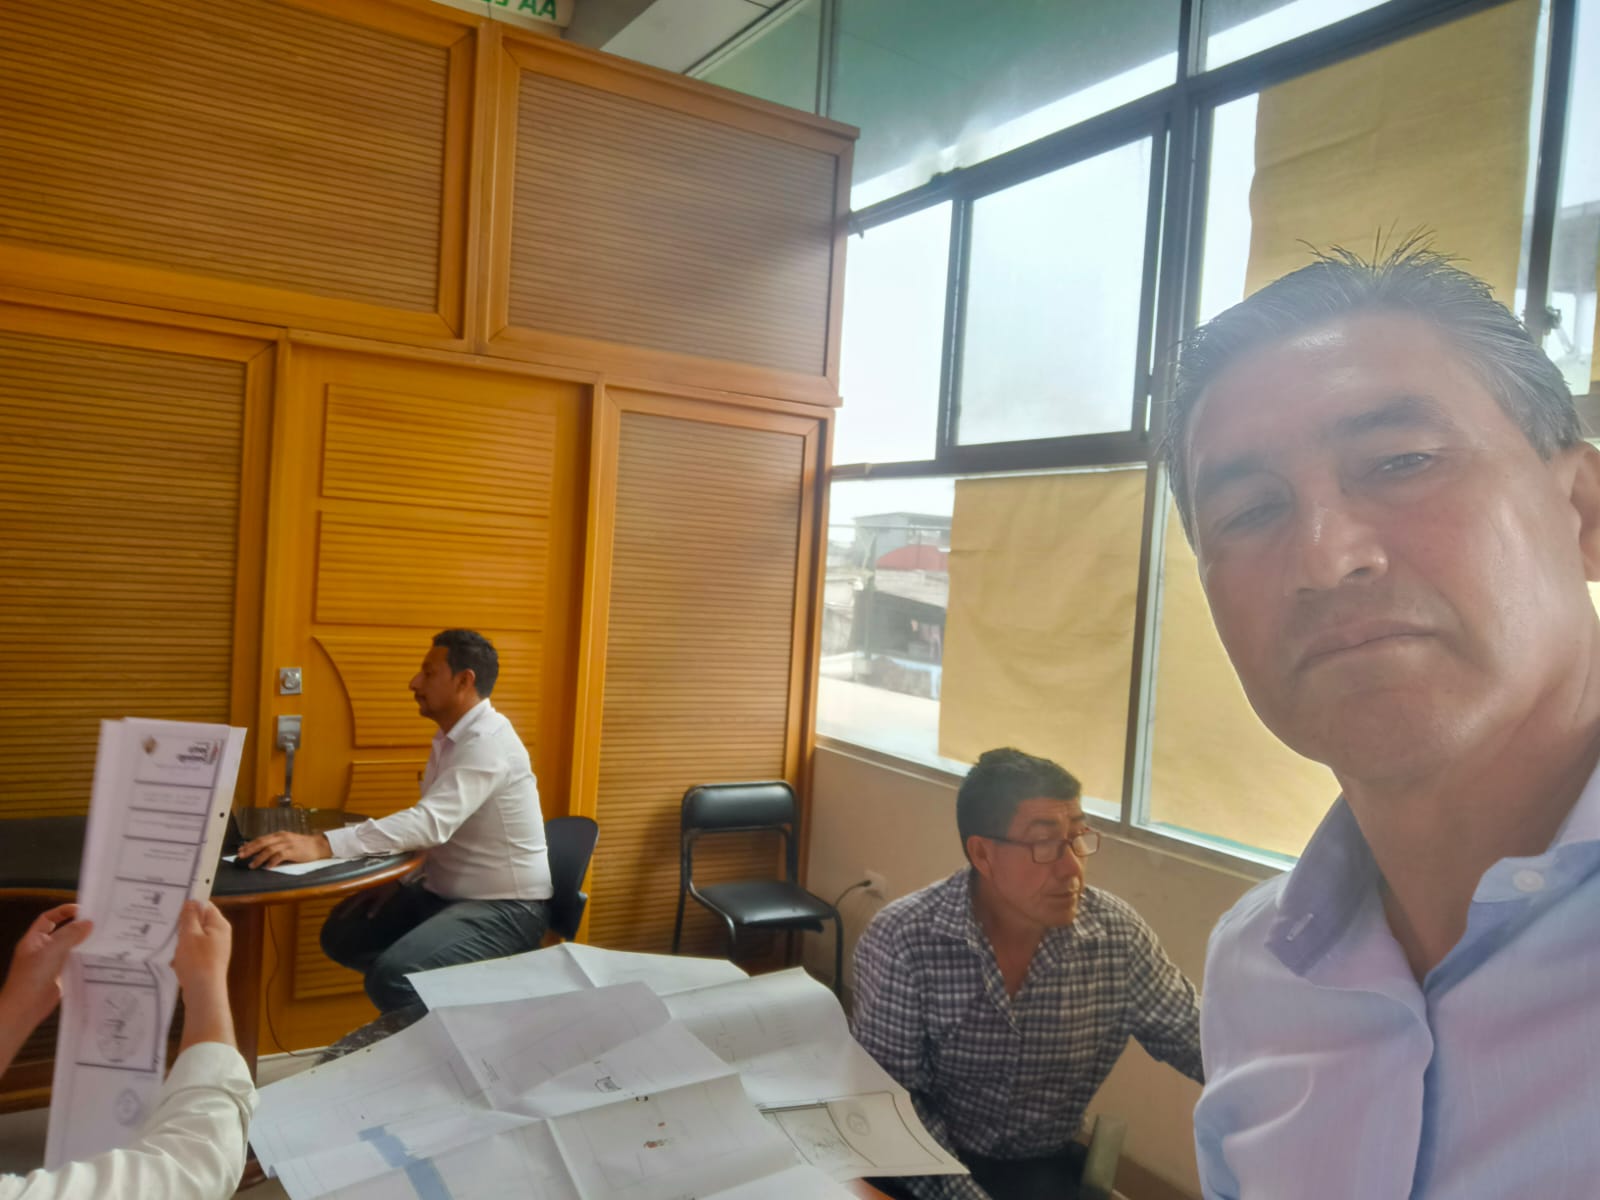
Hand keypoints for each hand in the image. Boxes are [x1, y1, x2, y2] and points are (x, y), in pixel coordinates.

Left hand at [0, 904, 93, 1028]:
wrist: (25, 1009)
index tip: (82, 910)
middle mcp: (43, 950)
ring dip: (85, 943)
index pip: (48, 919)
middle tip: (100, 922)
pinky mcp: (61, 976)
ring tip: (105, 938)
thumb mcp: (51, 951)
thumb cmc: (33, 977)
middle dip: (79, 927)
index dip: (62, 912)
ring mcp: (52, 963)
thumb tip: (88, 923)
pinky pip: (76, 963)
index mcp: (34, 940)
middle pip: (62, 932)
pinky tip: (100, 956)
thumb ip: (70, 935)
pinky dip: (86, 959)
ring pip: (71, 948)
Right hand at [172, 899, 231, 992]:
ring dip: (180, 941)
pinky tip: (172, 960)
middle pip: (199, 922)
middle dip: (182, 925)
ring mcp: (215, 949)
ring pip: (193, 938)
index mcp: (219, 924)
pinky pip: (193, 952)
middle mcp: (220, 934)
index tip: (171, 906)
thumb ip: (190, 917)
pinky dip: (183, 954)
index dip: (189, 904)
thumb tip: (191, 901)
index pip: (205, 906)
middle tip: (164, 926)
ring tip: (167, 945)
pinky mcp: (207, 961)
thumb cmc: (197, 961)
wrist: (203, 992)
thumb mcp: (189, 935)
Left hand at [238, 830, 330, 867]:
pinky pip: (280, 855)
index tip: (240, 851)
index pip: (260, 839)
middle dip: (250, 850)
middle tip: (241, 856)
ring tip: (252, 865)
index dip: (249, 845)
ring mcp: (288, 843)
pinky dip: (272, 861)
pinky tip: (267, 866)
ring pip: (269, 849)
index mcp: (279, 835)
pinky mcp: (293, 851)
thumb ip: (274, 845)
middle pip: (262, 842)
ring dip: (259, 858)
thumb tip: (258, 851)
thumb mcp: (286, 842)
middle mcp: (282, 837)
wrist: (318, 845)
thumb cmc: (302, 846)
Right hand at [337, 879, 401, 920]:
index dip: (346, 910)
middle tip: (331, 912)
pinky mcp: (366, 883)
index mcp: (365, 893)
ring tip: (335, 908)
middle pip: (348, 898)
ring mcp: (363, 886)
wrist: (395, 872)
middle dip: (340, 906)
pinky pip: (355, 892)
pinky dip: (350, 897)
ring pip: (350, 895)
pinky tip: (348, 899)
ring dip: (343, 901)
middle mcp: (361, 889)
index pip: (353, 903)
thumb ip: (376, 906)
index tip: (338, 917)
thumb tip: (368, 916)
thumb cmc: (390, 885)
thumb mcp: (384, 897)